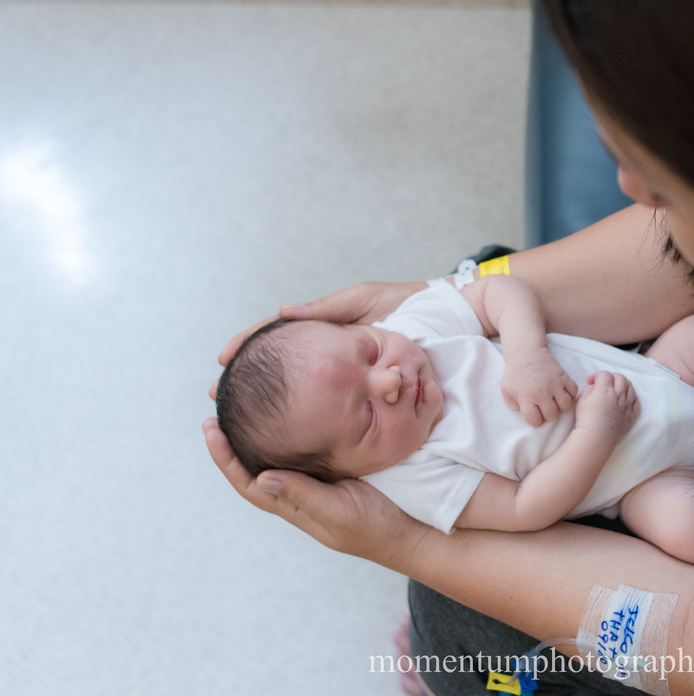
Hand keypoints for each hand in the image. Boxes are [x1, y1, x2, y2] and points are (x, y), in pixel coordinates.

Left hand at [202, 417, 430, 567]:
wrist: (414, 531)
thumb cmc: (377, 528)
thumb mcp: (340, 514)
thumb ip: (304, 496)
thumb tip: (260, 479)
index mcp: (296, 504)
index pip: (248, 482)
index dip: (225, 457)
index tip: (210, 427)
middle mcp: (302, 491)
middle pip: (256, 465)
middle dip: (234, 439)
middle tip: (219, 406)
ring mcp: (320, 480)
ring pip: (279, 454)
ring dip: (259, 432)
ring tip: (245, 402)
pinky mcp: (339, 467)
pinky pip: (307, 447)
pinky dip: (294, 428)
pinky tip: (294, 410)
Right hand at [211, 280, 426, 398]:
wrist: (446, 318)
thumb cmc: (405, 302)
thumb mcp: (362, 300)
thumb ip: (326, 308)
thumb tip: (283, 314)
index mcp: (325, 330)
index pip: (275, 337)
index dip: (248, 346)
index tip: (223, 358)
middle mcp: (328, 355)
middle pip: (277, 366)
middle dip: (247, 378)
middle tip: (218, 394)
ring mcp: (342, 372)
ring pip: (296, 385)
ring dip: (265, 397)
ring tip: (237, 414)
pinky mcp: (361, 388)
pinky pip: (328, 399)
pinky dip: (304, 408)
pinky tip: (283, 423)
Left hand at [501, 348, 578, 425]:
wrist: (526, 352)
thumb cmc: (515, 372)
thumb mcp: (506, 389)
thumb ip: (512, 404)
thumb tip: (524, 412)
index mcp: (527, 398)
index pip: (535, 421)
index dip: (535, 420)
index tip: (534, 414)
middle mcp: (542, 393)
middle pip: (552, 415)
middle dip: (548, 414)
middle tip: (545, 407)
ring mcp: (555, 385)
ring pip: (566, 406)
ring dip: (561, 406)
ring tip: (555, 401)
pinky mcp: (564, 376)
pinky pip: (574, 392)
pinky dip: (570, 394)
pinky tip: (563, 392)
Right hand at [573, 370, 638, 441]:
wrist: (596, 439)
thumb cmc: (586, 420)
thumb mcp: (580, 400)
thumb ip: (588, 389)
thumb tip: (593, 387)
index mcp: (605, 390)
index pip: (604, 374)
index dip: (596, 375)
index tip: (591, 382)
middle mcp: (618, 396)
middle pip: (620, 378)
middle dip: (611, 377)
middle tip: (604, 383)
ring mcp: (627, 406)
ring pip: (630, 387)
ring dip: (623, 384)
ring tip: (616, 389)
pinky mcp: (631, 415)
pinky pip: (636, 402)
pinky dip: (632, 397)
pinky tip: (626, 399)